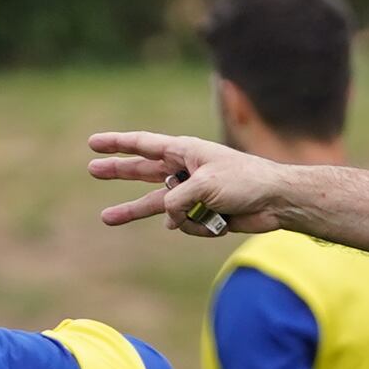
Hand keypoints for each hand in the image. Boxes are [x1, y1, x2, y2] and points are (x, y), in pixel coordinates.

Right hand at [88, 129, 295, 238]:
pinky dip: (198, 225)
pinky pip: (185, 224)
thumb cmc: (245, 182)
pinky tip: (218, 220)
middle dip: (118, 171)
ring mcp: (192, 193)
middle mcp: (185, 170)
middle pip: (142, 171)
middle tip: (92, 169)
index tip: (94, 143)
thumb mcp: (205, 186)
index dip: (117, 144)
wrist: (276, 202)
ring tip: (106, 218)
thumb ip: (177, 200)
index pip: (143, 145)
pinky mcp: (202, 214)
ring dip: (133, 210)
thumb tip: (166, 218)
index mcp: (185, 151)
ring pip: (155, 204)